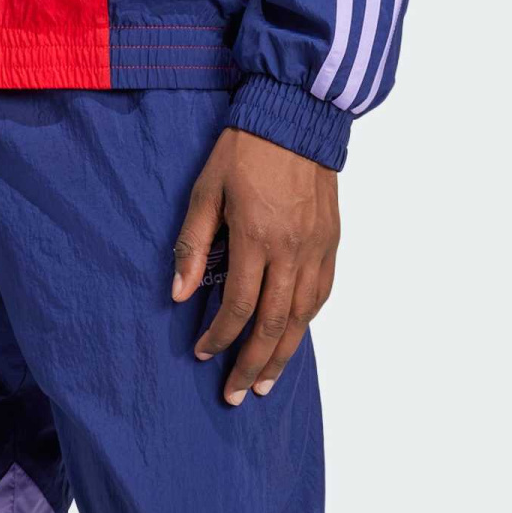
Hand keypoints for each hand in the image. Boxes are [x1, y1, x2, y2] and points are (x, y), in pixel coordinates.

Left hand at [172, 126, 337, 404]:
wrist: (295, 117)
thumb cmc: (244, 150)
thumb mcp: (206, 189)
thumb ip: (194, 243)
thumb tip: (180, 294)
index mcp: (256, 238)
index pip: (238, 307)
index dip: (220, 338)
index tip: (203, 354)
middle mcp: (291, 251)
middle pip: (274, 325)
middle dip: (252, 365)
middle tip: (235, 395)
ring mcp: (316, 249)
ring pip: (302, 318)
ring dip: (283, 355)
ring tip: (265, 382)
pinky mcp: (331, 242)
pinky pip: (322, 294)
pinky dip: (306, 322)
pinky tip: (293, 336)